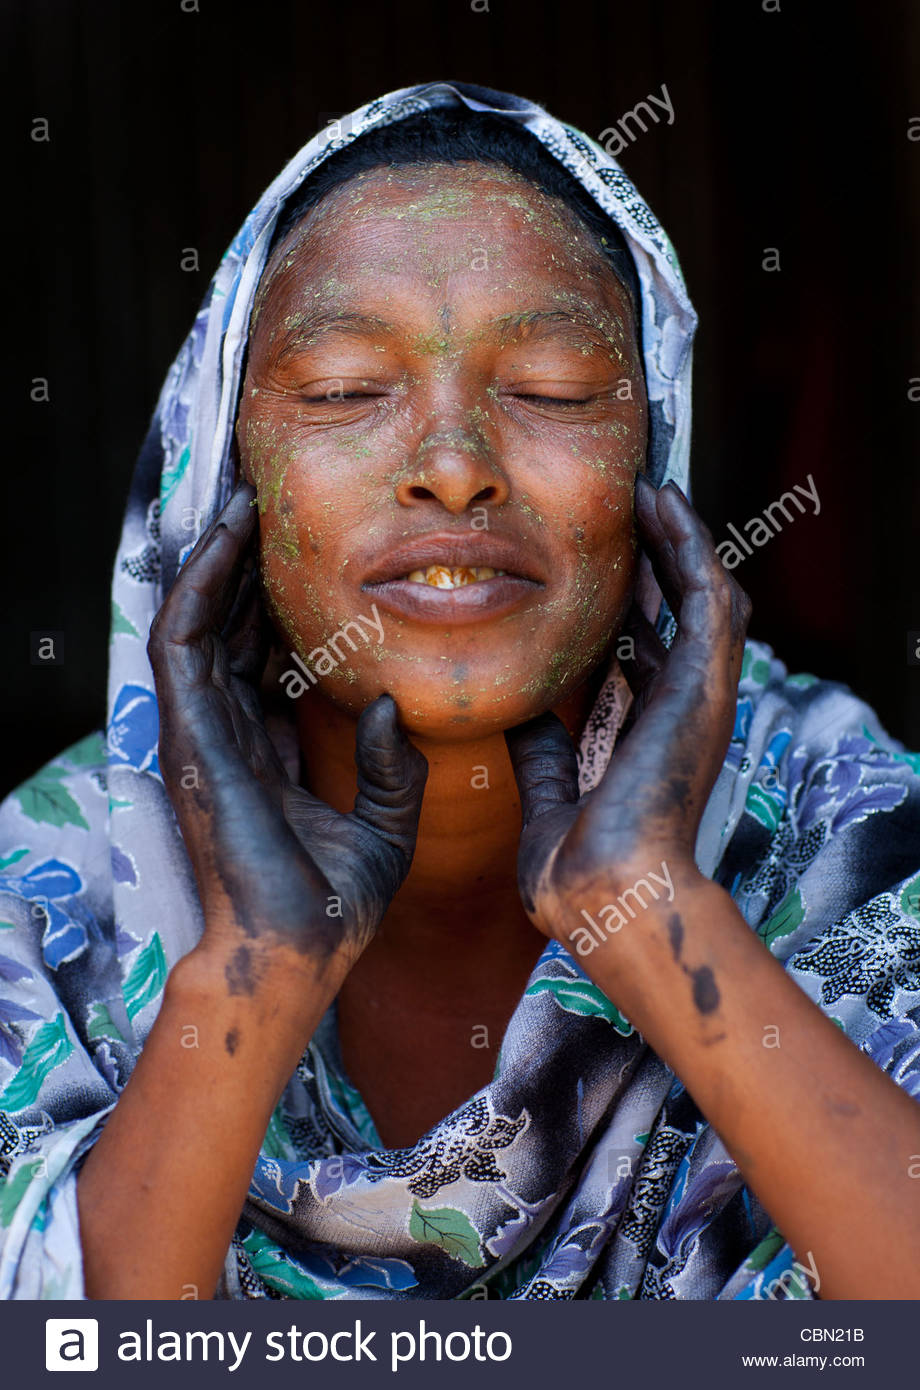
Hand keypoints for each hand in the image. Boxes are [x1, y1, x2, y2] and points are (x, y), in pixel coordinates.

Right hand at [147, 482, 427, 975]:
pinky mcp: (191, 732)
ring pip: (194, 622)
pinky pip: (182, 639)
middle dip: (240, 568)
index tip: (303, 560)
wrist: (298, 953)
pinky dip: (199, 584)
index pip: (259, 663)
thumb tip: (394, 705)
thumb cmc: (332, 905)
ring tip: (242, 501)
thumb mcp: (384, 826)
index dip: (273, 610)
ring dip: (214, 560)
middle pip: (224, 632)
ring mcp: (201, 732)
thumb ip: (393, 768)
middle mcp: (226, 735)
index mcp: (263, 754)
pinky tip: (226, 537)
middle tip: (267, 507)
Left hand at [504, 476, 750, 939]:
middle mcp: (683, 707)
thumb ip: (544, 753)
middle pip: (681, 614)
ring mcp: (700, 692)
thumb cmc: (579, 866)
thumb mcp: (552, 794)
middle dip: (658, 561)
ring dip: (677, 539)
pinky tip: (663, 501)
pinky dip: (689, 542)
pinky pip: (707, 591)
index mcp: (652, 735)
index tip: (602, 570)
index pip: (649, 652)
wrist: (603, 893)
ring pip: (704, 592)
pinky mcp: (705, 678)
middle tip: (630, 511)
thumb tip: (519, 713)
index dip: (631, 607)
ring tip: (649, 491)